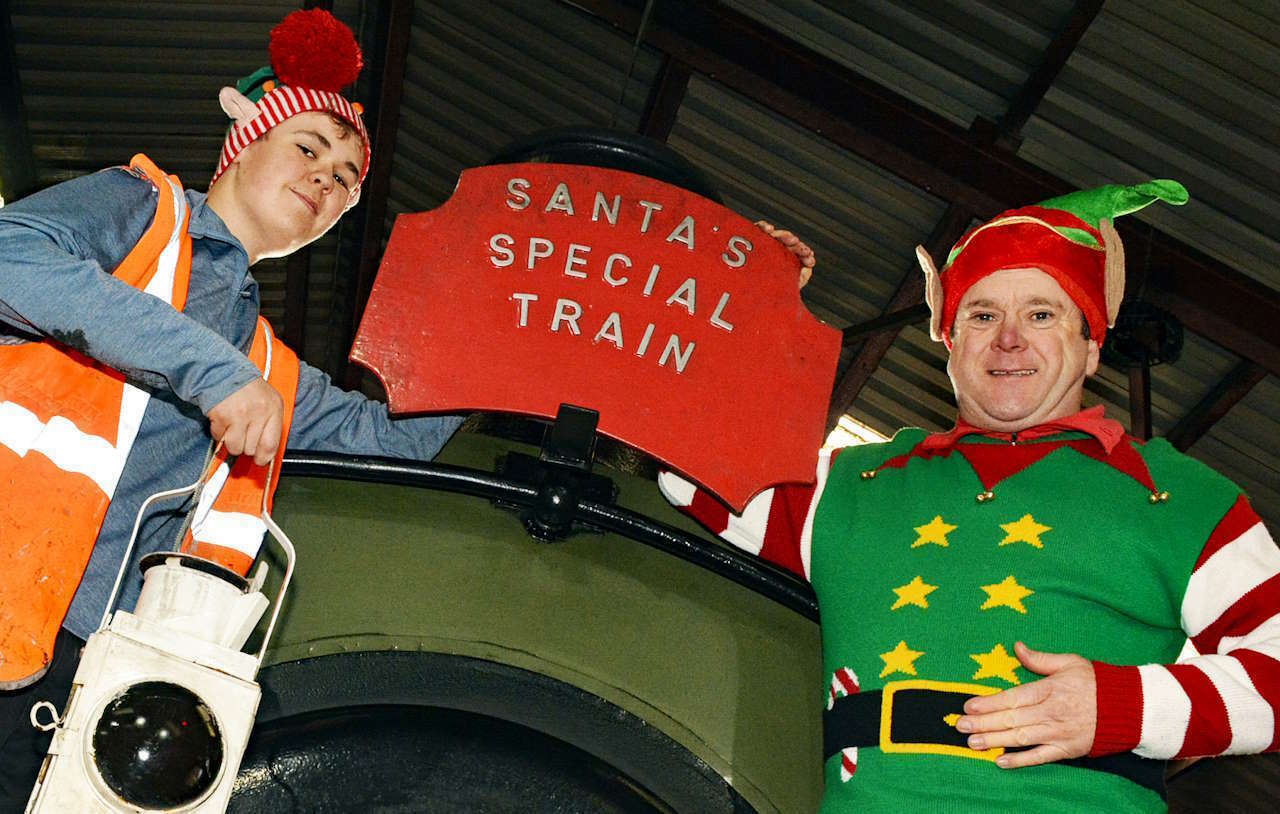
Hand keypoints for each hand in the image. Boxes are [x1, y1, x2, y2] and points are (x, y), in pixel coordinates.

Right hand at [207, 378, 283, 466]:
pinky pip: (219, 438)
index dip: (264, 458)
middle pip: (251, 449)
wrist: (223, 372)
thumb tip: (266, 453)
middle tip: (242, 434)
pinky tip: (223, 421)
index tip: (259, 461)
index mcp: (273, 409)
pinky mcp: (222, 416)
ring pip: (235, 448)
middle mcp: (258, 412)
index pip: (271, 444)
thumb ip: (270, 424)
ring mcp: (240, 415)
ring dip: (232, 443)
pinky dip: (219, 434)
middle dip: (246, 446)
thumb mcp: (268, 402)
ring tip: (233, 428)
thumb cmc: (247, 389)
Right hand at [755, 220, 814, 287]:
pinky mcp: (750, 238)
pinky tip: (770, 229)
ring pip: (776, 235)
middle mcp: (774, 249)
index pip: (796, 251)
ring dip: (785, 235)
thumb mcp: (789, 286)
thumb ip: (803, 275)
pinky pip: (757, 228)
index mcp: (784, 258)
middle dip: (797, 246)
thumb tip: (809, 264)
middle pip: (787, 242)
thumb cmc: (767, 293)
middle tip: (804, 251)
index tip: (810, 261)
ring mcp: (763, 244)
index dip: (804, 253)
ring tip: (792, 240)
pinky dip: (763, 226)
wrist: (745, 298)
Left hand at [956, 641, 1095, 767]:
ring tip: (972, 742)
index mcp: (1050, 690)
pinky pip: (1039, 757)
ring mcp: (1059, 733)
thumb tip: (1016, 647)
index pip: (1013, 697)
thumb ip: (1040, 659)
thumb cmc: (1096, 682)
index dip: (989, 703)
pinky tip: (1000, 761)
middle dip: (983, 723)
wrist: (1128, 708)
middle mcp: (1052, 713)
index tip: (968, 705)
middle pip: (1012, 719)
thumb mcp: (1069, 662)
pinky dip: (1020, 761)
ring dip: (994, 741)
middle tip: (960, 725)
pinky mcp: (1067, 749)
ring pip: (1021, 738)